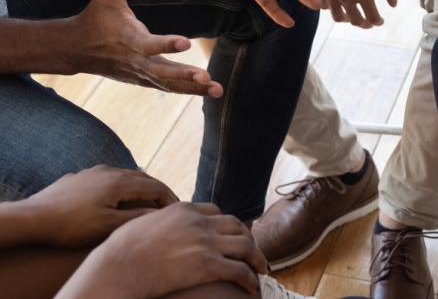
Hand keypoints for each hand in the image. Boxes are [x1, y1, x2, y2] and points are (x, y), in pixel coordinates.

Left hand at [19, 166, 177, 247]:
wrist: (34, 217)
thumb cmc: (72, 225)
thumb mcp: (107, 226)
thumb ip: (135, 218)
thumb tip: (159, 214)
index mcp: (120, 182)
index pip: (155, 186)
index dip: (169, 197)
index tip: (178, 208)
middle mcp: (110, 171)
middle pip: (143, 177)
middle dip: (157, 191)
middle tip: (167, 205)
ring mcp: (95, 171)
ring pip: (126, 176)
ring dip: (140, 187)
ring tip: (146, 201)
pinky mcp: (82, 176)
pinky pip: (110, 178)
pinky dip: (122, 187)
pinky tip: (117, 198)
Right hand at [59, 203, 266, 297]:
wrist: (117, 266)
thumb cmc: (121, 250)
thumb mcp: (143, 223)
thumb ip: (159, 221)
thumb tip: (157, 227)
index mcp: (184, 209)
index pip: (215, 211)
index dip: (226, 224)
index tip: (231, 234)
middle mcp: (199, 222)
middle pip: (235, 225)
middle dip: (248, 238)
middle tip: (253, 251)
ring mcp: (205, 242)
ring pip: (244, 245)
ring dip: (256, 257)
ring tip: (261, 268)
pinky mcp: (207, 265)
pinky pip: (239, 270)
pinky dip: (250, 278)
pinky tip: (253, 286)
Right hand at [69, 0, 222, 96]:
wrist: (77, 49)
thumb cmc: (96, 17)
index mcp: (129, 39)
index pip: (149, 44)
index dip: (167, 44)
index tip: (186, 42)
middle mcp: (136, 61)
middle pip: (163, 73)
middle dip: (185, 76)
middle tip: (206, 77)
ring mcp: (140, 74)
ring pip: (169, 84)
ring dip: (193, 88)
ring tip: (217, 90)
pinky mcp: (143, 80)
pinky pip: (168, 87)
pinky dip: (187, 90)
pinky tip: (208, 91)